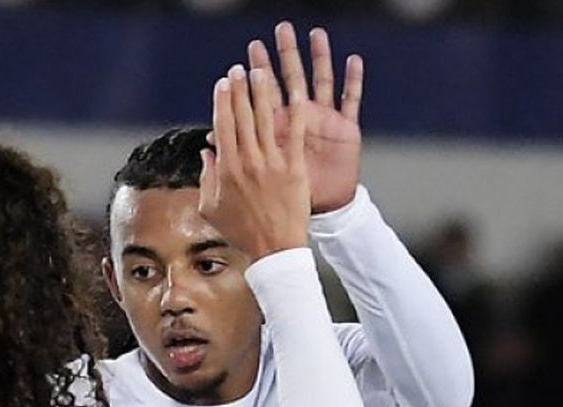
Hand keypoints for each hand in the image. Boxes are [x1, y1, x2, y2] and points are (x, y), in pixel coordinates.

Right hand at [198, 64, 309, 259]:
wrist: (275, 248)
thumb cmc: (242, 232)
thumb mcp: (211, 209)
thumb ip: (206, 178)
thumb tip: (206, 151)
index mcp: (226, 170)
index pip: (222, 126)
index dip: (222, 101)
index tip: (223, 83)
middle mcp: (247, 162)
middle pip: (242, 116)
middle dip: (240, 90)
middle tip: (239, 70)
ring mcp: (271, 164)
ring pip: (265, 119)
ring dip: (262, 93)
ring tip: (261, 73)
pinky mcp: (293, 168)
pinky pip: (293, 135)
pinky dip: (294, 114)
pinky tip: (294, 95)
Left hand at [245, 23, 361, 212]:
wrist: (315, 216)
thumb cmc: (281, 201)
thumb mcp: (250, 182)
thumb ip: (227, 163)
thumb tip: (209, 144)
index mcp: (272, 135)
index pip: (256, 103)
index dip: (249, 82)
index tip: (239, 64)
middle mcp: (297, 123)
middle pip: (287, 84)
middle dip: (280, 60)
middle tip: (275, 33)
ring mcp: (322, 122)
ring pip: (320, 83)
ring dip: (319, 58)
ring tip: (316, 35)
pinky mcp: (345, 129)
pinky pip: (351, 101)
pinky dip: (353, 81)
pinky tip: (353, 60)